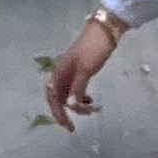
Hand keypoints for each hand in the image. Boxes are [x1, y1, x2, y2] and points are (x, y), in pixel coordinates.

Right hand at [44, 10, 124, 129]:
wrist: (105, 31)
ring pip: (69, 95)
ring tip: (91, 109)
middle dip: (65, 113)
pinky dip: (82, 98)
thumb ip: (77, 88)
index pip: (53, 97)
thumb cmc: (93, 48)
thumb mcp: (85, 69)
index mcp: (60, 72)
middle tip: (73, 126)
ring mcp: (72, 72)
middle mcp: (63, 73)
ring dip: (77, 105)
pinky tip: (91, 101)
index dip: (57, 112)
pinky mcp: (82, 71)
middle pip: (58, 98)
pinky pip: (77, 90)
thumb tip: (71, 106)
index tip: (67, 125)